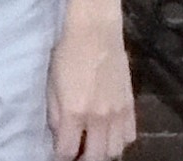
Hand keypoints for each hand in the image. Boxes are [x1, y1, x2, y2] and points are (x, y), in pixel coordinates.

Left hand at [51, 17, 134, 158]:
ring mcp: (118, 113)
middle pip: (97, 156)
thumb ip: (55, 114)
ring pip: (116, 149)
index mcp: (75, 112)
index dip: (62, 156)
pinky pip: (130, 135)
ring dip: (103, 152)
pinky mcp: (131, 105)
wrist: (95, 33)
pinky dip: (119, 140)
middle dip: (84, 159)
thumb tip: (59, 135)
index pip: (69, 150)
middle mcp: (100, 117)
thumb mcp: (51, 85)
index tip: (57, 154)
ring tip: (91, 146)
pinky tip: (108, 134)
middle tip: (75, 154)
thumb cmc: (66, 54)